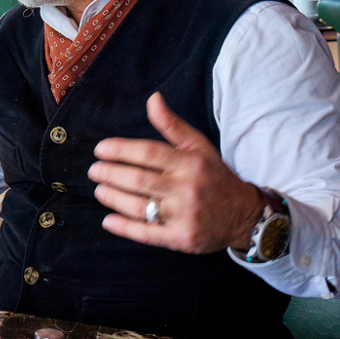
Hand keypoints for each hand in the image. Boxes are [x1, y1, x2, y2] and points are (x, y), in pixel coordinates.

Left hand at [88, 92, 266, 253]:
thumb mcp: (199, 147)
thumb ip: (172, 125)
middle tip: (94, 171)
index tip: (100, 150)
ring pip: (139, 206)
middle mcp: (187, 188)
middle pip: (138, 179)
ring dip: (113, 197)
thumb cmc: (215, 177)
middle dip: (110, 174)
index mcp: (190, 163)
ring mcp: (184, 215)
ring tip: (99, 190)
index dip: (120, 150)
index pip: (148, 152)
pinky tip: (108, 220)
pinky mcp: (182, 239)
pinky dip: (124, 227)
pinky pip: (147, 234)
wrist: (246, 216)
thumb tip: (152, 99)